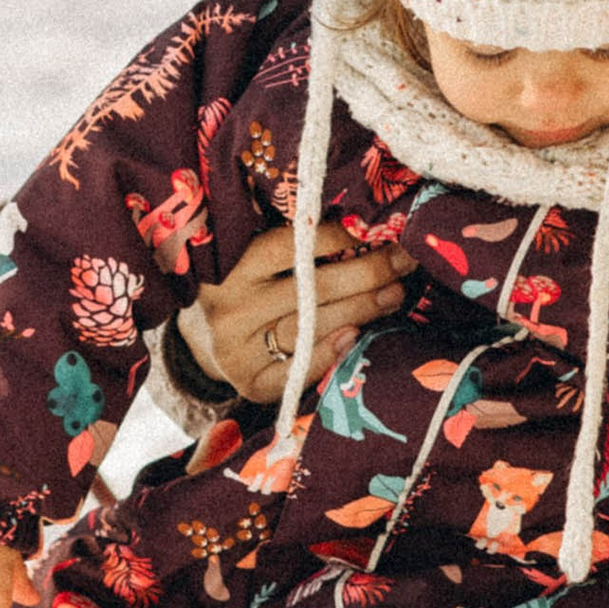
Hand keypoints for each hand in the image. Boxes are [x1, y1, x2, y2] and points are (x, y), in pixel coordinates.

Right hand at [178, 221, 408, 405]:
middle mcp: (229, 306)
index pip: (288, 246)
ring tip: (395, 294)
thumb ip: (293, 242)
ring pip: (311, 327)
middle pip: (310, 289)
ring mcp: (236, 348)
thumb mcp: (252, 256)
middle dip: (367, 273)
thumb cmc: (244, 284)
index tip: (375, 230)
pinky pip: (298, 370)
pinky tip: (356, 335)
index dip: (336, 237)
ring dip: (362, 309)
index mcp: (229, 265)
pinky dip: (330, 352)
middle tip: (403, 262)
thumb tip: (362, 224)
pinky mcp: (248, 382)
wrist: (205, 335)